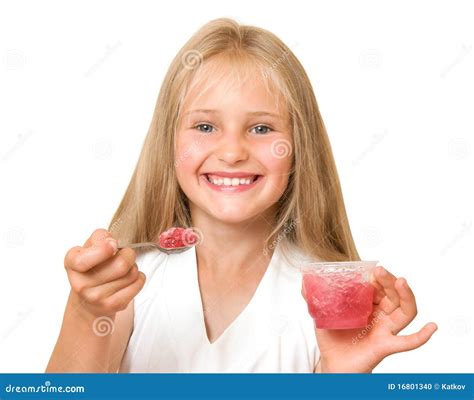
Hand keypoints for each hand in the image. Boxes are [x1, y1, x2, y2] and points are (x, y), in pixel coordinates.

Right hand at [64, 228, 145, 317]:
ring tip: (124, 269)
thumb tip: (111, 242)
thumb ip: (99, 237)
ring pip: (132, 273)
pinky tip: (129, 279)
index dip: (103, 250)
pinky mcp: (112, 306)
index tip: (113, 244)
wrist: (88, 300)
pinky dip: (139, 277)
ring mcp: (96, 298)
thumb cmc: (93, 266)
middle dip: (129, 254)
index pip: (83, 260)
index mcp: (72, 264)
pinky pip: (138, 284)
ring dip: (133, 267)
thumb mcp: (90, 246)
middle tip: (125, 254)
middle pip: (120, 264)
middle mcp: (80, 284)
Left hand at [302, 266, 437, 372]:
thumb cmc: (332, 338)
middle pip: (393, 295)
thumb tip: (304, 281)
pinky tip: (432, 327)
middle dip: (389, 281)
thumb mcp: (321, 314)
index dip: (377, 277)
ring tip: (402, 282)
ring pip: (404, 311)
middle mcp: (381, 315)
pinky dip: (422, 336)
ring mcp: (385, 330)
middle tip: (381, 271)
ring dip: (406, 296)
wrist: (332, 364)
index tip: (371, 269)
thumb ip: (314, 298)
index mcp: (368, 305)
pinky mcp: (385, 345)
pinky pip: (407, 342)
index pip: (378, 287)